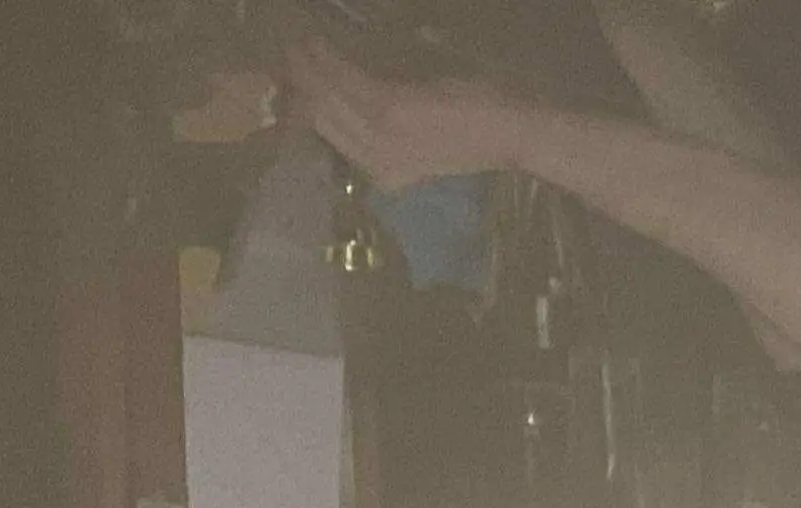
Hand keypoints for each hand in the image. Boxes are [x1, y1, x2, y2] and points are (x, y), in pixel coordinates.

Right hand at [280, 36, 537, 189]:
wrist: (517, 131)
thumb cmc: (476, 128)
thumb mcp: (422, 133)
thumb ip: (383, 117)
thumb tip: (342, 82)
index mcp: (384, 174)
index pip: (328, 140)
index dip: (301, 108)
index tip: (287, 84)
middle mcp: (377, 165)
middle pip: (318, 119)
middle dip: (296, 84)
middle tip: (284, 54)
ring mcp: (384, 140)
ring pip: (325, 98)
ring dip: (305, 65)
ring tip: (295, 43)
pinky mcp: (392, 111)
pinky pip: (346, 80)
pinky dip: (327, 58)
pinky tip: (316, 40)